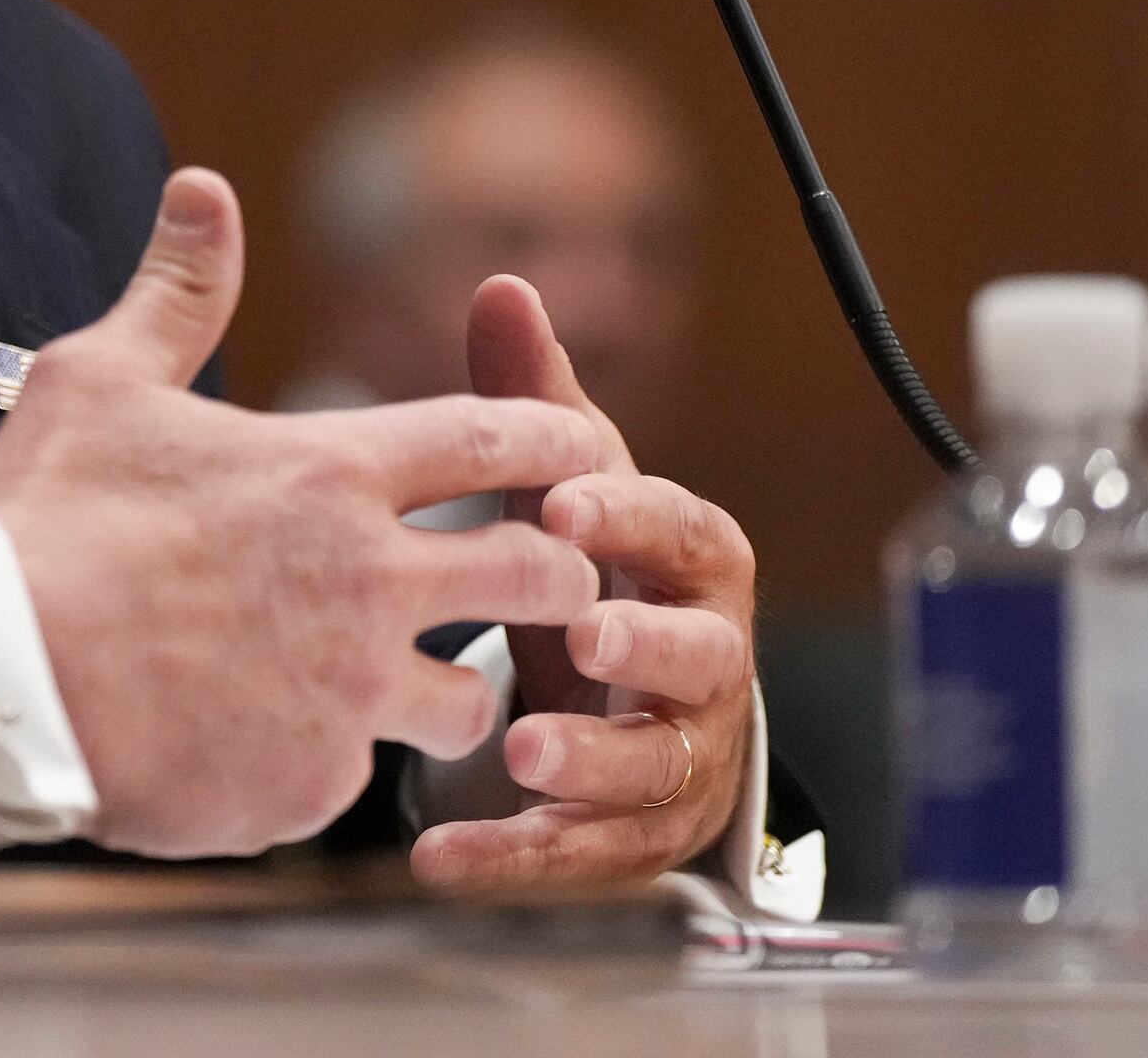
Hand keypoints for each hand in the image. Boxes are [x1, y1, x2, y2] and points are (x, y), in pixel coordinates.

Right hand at [0, 169, 607, 858]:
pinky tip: (270, 752)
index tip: (581, 446)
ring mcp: (347, 693)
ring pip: (469, 702)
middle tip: (541, 578)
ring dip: (451, 692)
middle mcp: (366, 581)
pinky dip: (325, 764)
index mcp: (329, 472)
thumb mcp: (100, 379)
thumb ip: (178, 291)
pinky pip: (355, 779)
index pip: (497, 439)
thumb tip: (206, 188)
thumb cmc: (37, 519)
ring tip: (408, 693)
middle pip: (539, 574)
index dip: (556, 438)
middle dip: (557, 574)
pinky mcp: (309, 786)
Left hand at [411, 273, 758, 892]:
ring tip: (523, 751)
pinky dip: (519, 859)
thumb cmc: (596, 564)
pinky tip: (440, 861)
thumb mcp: (567, 486)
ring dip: (592, 763)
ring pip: (656, 768)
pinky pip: (588, 854)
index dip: (630, 518)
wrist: (626, 694)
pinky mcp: (638, 837)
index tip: (563, 503)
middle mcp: (707, 663)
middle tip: (579, 633)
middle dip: (641, 647)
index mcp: (693, 563)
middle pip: (698, 657)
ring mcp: (681, 757)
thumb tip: (503, 284)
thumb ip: (532, 403)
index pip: (681, 531)